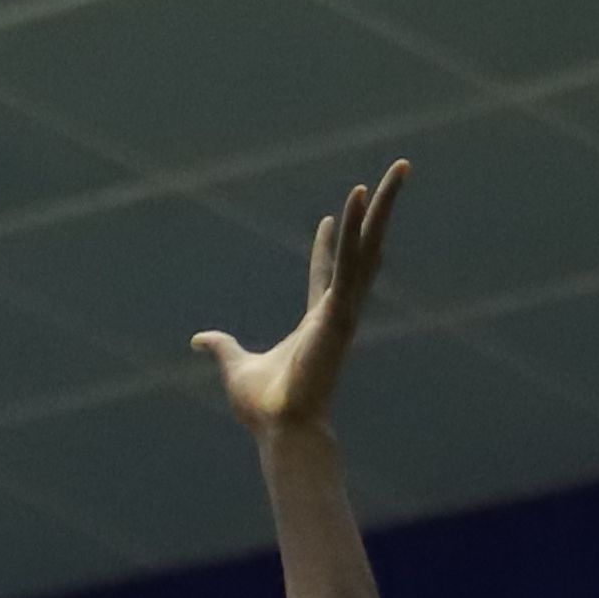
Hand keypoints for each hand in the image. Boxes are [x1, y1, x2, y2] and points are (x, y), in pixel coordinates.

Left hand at [199, 160, 403, 437]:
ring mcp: (343, 309)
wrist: (280, 428)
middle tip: (396, 177)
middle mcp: (336, 312)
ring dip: (383, 207)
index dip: (327, 246)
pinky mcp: (340, 311)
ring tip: (400, 169)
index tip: (332, 217)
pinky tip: (358, 197)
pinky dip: (355, 229)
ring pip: (368, 247)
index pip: (325, 275)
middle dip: (378, 215)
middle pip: (362, 253)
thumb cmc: (264, 408)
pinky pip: (348, 261)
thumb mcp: (235, 367)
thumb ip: (222, 348)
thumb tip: (199, 340)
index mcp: (316, 324)